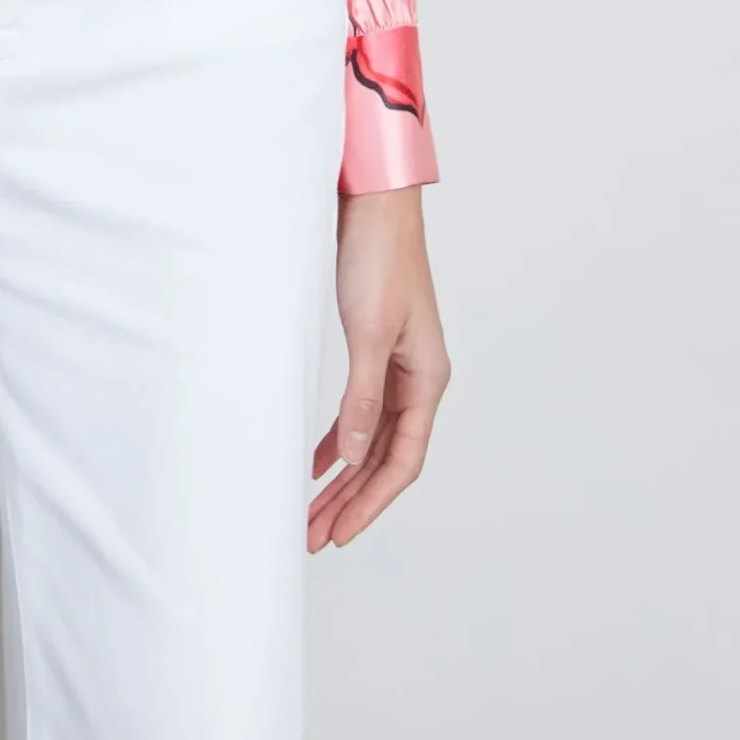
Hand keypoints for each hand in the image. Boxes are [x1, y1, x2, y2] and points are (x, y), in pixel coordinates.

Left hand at [309, 183, 449, 549]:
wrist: (374, 203)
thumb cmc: (379, 258)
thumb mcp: (369, 332)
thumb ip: (362, 397)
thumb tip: (356, 457)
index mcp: (428, 379)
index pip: (403, 460)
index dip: (372, 502)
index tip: (340, 534)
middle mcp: (418, 379)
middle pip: (385, 457)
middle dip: (352, 500)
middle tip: (315, 536)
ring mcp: (397, 365)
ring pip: (371, 438)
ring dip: (343, 476)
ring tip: (311, 510)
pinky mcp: (375, 349)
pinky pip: (360, 411)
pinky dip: (340, 438)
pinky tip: (318, 459)